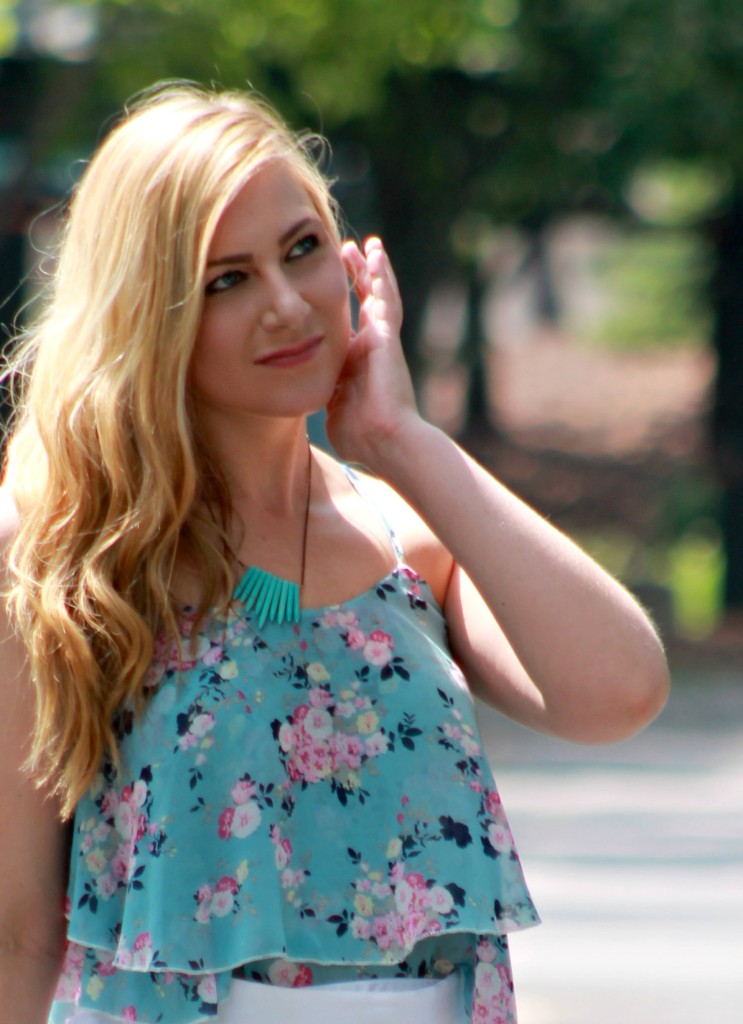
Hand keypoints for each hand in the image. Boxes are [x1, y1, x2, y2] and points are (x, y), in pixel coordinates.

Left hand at [326, 237, 418, 469]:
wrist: (383, 442)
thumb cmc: (360, 436)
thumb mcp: (333, 410)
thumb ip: (326, 396)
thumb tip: (308, 394)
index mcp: (356, 365)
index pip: (348, 326)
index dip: (341, 306)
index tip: (326, 288)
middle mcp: (371, 349)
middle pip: (366, 304)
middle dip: (357, 278)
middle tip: (347, 251)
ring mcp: (381, 341)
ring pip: (380, 296)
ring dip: (373, 270)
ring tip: (369, 246)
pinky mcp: (387, 338)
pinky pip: (385, 300)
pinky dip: (381, 276)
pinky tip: (376, 255)